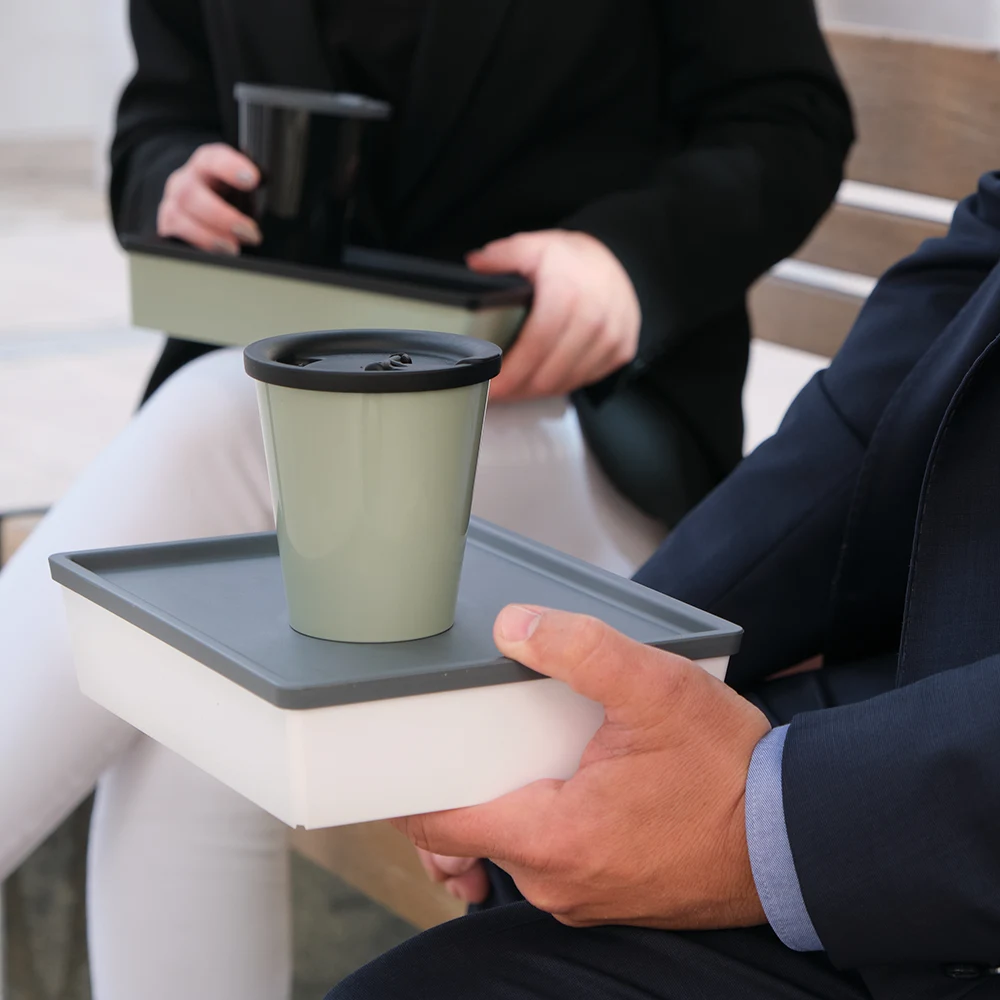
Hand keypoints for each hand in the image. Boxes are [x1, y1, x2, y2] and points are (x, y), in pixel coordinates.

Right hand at [157, 143, 261, 254]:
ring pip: (177, 216)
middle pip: (190, 193)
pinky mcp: (167, 225)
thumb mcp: (245, 190)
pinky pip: (173, 236)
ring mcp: (172, 203)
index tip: (252, 180)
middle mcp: (185, 180)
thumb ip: (254, 193)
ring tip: (234, 250)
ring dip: (208, 237)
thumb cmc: (231, 198)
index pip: (214, 159)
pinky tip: (214, 256)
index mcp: (207, 164)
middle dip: (223, 217)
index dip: (231, 167)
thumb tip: (273, 197)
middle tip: (251, 234)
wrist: (207, 206)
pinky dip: (195, 246)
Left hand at [394, 605, 770, 929]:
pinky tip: (566, 789)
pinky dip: (541, 824)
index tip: (392, 758)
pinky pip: (549, 862)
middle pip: (470, 835)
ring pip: (511, 848)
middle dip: (461, 785)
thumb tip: (515, 626)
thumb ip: (583, 650)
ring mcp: (583, 897)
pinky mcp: (607, 896)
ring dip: (505, 804)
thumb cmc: (730, 774)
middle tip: (465, 738)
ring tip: (521, 756)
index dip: (407, 788)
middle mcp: (559, 883)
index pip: (441, 823)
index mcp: (555, 837)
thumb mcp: (658, 689)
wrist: (791, 838)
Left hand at [467, 230, 639, 400]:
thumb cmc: (571, 258)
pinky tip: (541, 378)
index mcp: (567, 295)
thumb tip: (475, 263)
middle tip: (496, 391)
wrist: (616, 260)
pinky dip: (559, 384)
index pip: (534, 348)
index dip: (509, 374)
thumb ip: (500, 255)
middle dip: (517, 389)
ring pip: (564, 383)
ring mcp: (611, 338)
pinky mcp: (621, 351)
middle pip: (547, 375)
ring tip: (514, 387)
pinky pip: (583, 380)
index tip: (489, 385)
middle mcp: (594, 320)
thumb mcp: (533, 246)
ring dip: (536, 391)